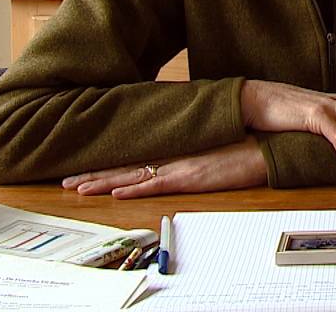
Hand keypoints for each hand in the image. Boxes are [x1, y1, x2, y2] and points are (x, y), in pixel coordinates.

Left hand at [62, 138, 266, 198]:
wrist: (268, 143)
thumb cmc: (246, 144)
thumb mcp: (214, 146)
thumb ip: (193, 150)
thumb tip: (177, 154)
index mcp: (177, 148)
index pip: (136, 157)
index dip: (108, 163)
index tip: (84, 166)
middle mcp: (174, 155)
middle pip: (127, 166)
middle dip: (95, 174)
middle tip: (68, 180)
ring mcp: (181, 166)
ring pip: (134, 176)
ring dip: (104, 183)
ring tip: (78, 187)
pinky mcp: (193, 177)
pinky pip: (158, 185)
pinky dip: (135, 189)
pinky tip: (116, 193)